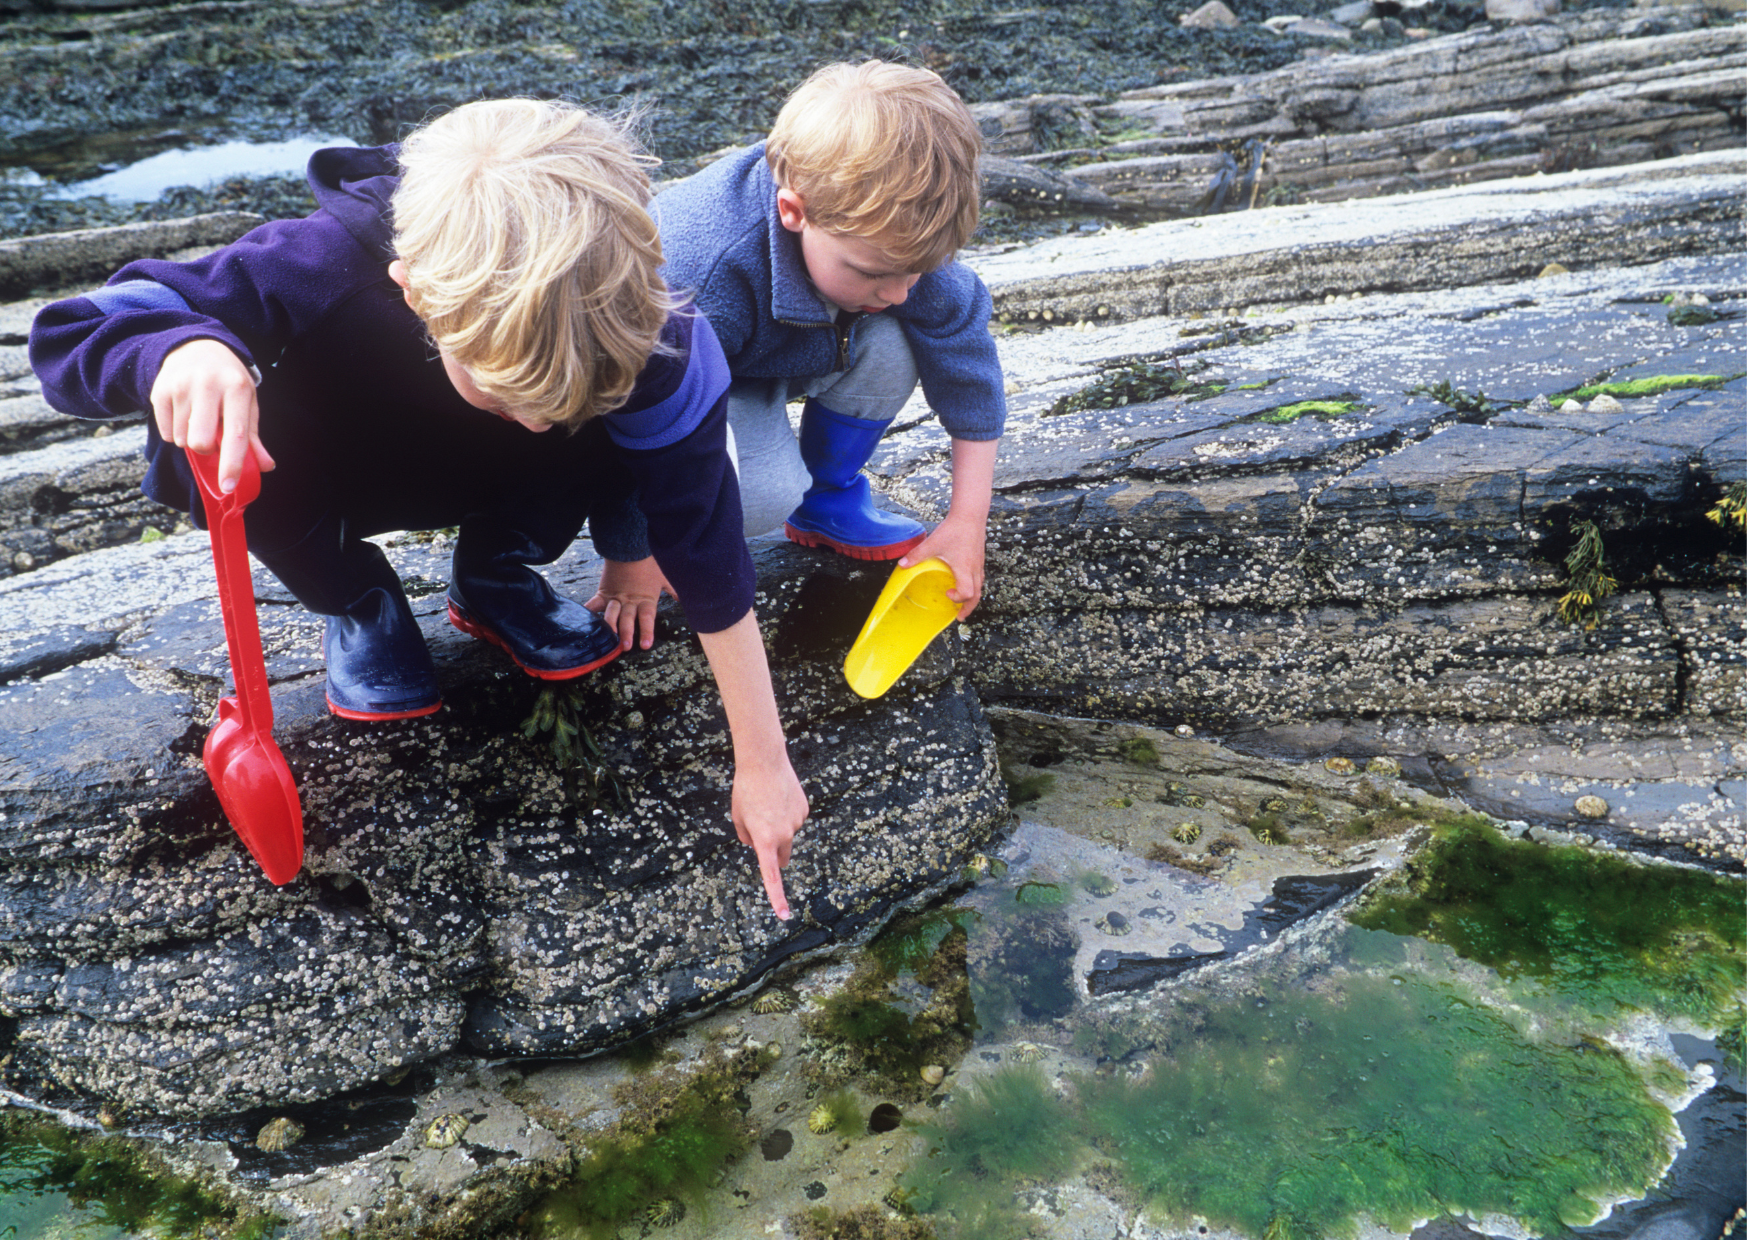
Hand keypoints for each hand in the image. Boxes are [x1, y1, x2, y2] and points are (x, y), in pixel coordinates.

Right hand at [150, 338, 273, 493]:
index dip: (232, 464)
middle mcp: (208, 385)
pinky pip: (166, 432)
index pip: (236, 435)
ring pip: (182, 439)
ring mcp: (180, 386)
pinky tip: (183, 414)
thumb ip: (254, 438)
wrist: (197, 347)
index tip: (228, 486)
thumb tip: (265, 467)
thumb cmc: (228, 381)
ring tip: (198, 418)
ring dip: (190, 438)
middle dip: (206, 449)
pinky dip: (176, 432)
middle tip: (211, 437)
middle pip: (201, 442)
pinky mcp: (159, 390)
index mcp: (236, 389)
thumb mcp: (247, 403)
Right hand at [585, 556, 673, 650]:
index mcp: (646, 599)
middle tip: (625, 646)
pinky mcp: (604, 592)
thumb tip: (681, 598)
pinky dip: (589, 613)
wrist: (629, 547)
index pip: (647, 618)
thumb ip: (672, 590)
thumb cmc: (648, 562)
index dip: (647, 631)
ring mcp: (616, 597)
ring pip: (612, 614)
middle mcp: (630, 601)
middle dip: (626, 633)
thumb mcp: (664, 577)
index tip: (645, 645)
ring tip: (609, 639)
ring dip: (610, 627)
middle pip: (628, 619)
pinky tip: (584, 624)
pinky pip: (594, 604)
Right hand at [696, 611, 805, 919]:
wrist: (764, 752)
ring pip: (767, 842)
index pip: (783, 836)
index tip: (787, 875)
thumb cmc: (761, 763)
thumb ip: (759, 786)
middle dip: (763, 827)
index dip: (777, 840)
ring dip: (754, 824)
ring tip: (752, 799)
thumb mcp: (761, 778)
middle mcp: (794, 823)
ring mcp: (786, 829)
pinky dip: (777, 894)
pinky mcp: (773, 838)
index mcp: (794, 811)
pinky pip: (774, 872)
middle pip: (776, 841)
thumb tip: (752, 760)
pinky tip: (781, 914)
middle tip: (755, 801)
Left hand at [731, 754, 809, 920]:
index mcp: (764, 840)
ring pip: (787, 835)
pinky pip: (794, 819)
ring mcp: (796, 822)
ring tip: (766, 803)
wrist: (764, 762)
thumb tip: (757, 844)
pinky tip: (778, 797)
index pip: (772, 876)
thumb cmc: (746, 790)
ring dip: (778, 828)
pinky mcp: (804, 810)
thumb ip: (746, 836)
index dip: (777, 897)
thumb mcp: (737, 816)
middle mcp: (784, 835)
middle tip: (762, 837)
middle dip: (775, 856)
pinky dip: (786, 814)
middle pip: (782, 857)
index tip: (785, 916)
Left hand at [900, 510, 986, 619]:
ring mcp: (979, 564)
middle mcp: (975, 569)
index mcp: (965, 569)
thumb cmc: (954, 529)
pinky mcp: (979, 557)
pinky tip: (964, 581)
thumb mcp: (933, 543)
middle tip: (959, 616)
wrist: (970, 514)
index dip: (958, 598)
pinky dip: (973, 585)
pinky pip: (979, 577)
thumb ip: (917, 555)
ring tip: (963, 603)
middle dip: (968, 608)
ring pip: (980, 586)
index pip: (968, 593)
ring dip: (972, 597)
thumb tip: (902, 564)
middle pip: (977, 595)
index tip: (947, 593)